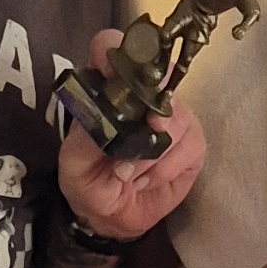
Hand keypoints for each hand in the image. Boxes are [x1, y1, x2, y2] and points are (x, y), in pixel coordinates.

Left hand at [55, 33, 204, 244]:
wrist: (111, 219)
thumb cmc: (88, 183)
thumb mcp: (74, 162)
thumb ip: (87, 134)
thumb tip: (110, 112)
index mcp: (108, 88)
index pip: (115, 47)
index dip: (125, 51)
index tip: (124, 77)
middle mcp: (144, 95)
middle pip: (161, 75)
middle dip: (151, 111)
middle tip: (138, 140)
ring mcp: (173, 117)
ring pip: (178, 117)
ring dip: (152, 154)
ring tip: (129, 175)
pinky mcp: (192, 143)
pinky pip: (189, 146)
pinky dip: (165, 168)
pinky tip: (147, 180)